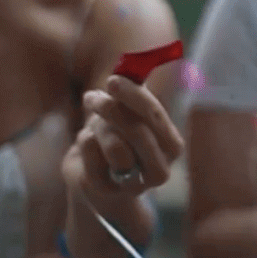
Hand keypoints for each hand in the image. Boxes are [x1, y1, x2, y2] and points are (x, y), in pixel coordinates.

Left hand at [63, 75, 184, 205]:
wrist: (97, 176)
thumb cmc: (119, 136)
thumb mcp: (129, 113)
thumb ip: (134, 92)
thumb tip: (130, 67)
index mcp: (172, 146)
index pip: (155, 116)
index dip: (133, 96)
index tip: (112, 81)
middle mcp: (160, 169)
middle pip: (137, 132)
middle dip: (112, 109)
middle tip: (92, 96)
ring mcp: (133, 184)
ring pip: (114, 145)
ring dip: (98, 127)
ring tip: (95, 126)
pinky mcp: (107, 190)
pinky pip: (91, 155)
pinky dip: (84, 141)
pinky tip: (89, 143)